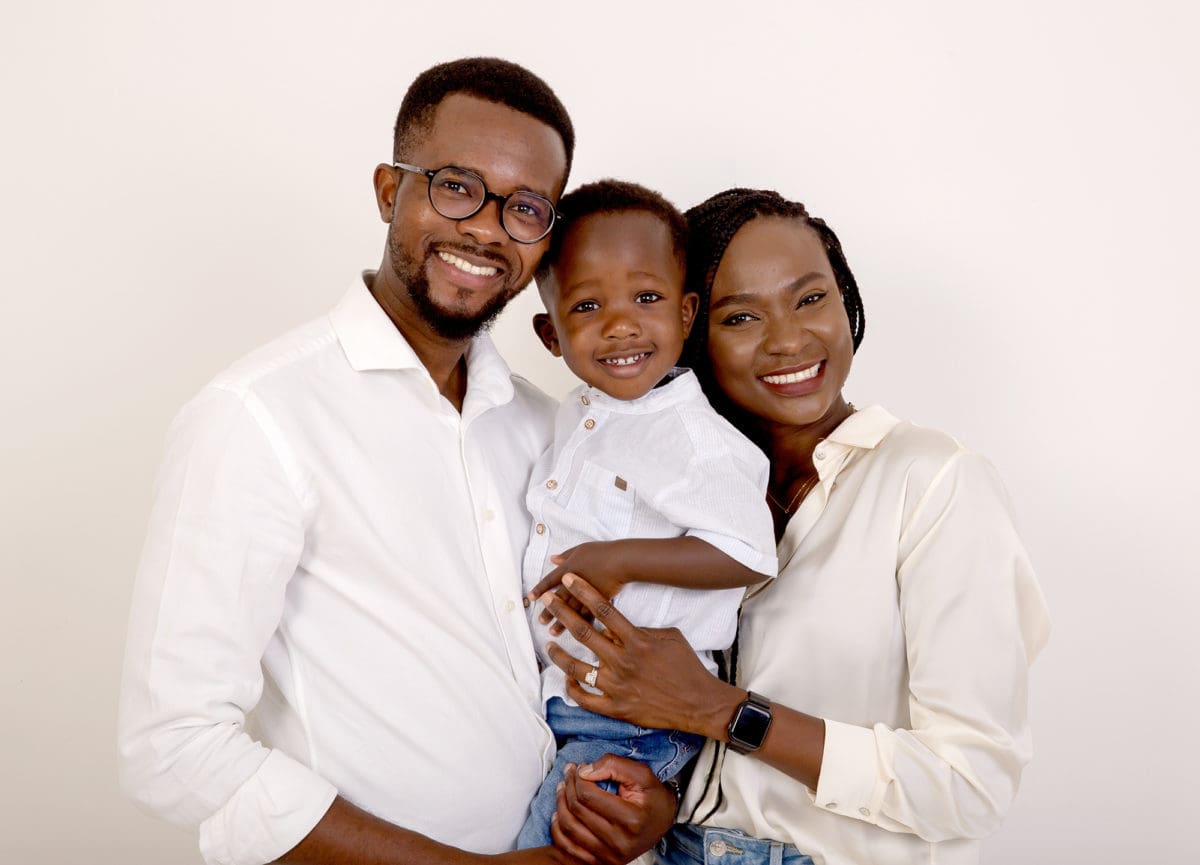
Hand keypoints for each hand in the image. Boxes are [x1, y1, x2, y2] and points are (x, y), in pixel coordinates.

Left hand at [527, 542, 629, 635]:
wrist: (620, 561)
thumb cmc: (601, 553)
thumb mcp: (579, 549)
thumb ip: (564, 556)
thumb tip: (553, 559)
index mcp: (568, 570)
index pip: (549, 581)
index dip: (540, 589)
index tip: (531, 598)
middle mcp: (574, 584)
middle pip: (558, 599)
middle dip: (549, 611)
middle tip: (541, 621)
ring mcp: (586, 594)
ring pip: (571, 610)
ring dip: (562, 622)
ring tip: (553, 631)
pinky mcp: (599, 602)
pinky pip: (588, 615)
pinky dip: (581, 623)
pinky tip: (577, 632)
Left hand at [541, 574, 735, 735]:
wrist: (699, 704)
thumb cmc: (687, 667)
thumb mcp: (670, 637)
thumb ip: (642, 629)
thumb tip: (619, 626)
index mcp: (637, 641)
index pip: (604, 610)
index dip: (583, 591)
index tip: (568, 580)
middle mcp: (623, 661)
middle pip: (584, 633)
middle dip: (562, 612)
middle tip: (547, 600)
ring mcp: (617, 686)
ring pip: (576, 667)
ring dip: (559, 653)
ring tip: (550, 643)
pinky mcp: (616, 708)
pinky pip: (585, 698)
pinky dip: (572, 687)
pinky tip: (567, 677)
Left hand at [550, 757, 675, 864]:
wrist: (663, 822)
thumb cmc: (653, 797)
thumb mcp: (642, 774)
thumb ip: (614, 765)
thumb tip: (584, 771)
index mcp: (631, 820)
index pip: (589, 796)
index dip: (578, 777)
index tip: (580, 767)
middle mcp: (619, 842)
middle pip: (577, 810)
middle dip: (568, 786)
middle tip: (569, 773)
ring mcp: (609, 855)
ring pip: (569, 828)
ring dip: (560, 804)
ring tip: (563, 789)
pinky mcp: (601, 862)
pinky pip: (568, 848)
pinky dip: (558, 830)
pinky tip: (559, 814)